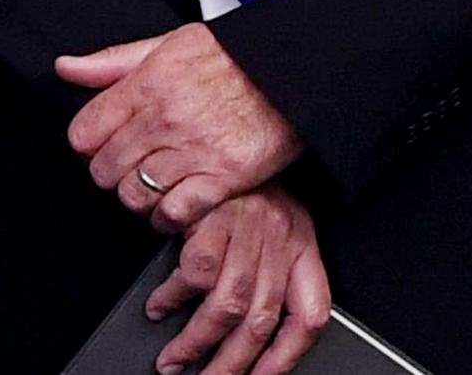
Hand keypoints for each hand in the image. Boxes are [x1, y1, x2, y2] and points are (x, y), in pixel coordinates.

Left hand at [56, 23, 303, 229]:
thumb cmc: (231, 56)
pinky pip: (173, 214)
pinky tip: (178, 201)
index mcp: (146, 83)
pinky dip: (169, 216)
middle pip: (105, 171)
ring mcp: (192, 151)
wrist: (290, 72)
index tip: (105, 144)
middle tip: (133, 166)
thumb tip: (65, 68)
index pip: (83, 133)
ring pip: (135, 197)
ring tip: (157, 184)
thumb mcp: (167, 44)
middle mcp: (164, 118)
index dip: (89, 145)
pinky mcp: (221, 179)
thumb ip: (112, 62)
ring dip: (140, 198)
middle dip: (113, 173)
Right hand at [146, 184, 330, 374]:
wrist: (229, 121)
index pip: (310, 313)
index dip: (288, 355)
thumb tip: (244, 332)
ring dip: (196, 343)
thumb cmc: (246, 182)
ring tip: (175, 359)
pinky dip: (173, 298)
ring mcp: (248, 228)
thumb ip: (269, 269)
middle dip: (230, 366)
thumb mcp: (273, 221)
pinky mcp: (215, 216)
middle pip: (260, 321)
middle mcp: (281, 239)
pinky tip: (161, 306)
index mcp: (303, 243)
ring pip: (226, 307)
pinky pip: (194, 273)